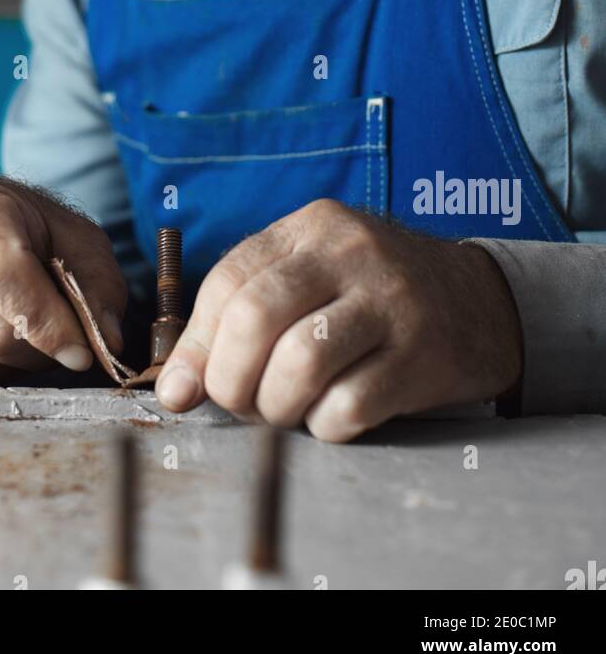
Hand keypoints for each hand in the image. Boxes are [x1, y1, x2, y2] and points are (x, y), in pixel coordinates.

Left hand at [155, 200, 522, 440]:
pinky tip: (333, 416)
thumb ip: (239, 319)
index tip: (191, 387)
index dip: (198, 344)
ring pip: (299, 364)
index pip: (227, 280)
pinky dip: (325, 426)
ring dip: (276, 407)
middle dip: (231, 380)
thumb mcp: (309, 279)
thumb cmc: (371, 296)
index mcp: (310, 227)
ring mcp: (390, 301)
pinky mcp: (422, 355)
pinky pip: (349, 406)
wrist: (480, 301)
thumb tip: (174, 391)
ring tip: (286, 411)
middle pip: (255, 318)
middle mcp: (349, 252)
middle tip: (242, 404)